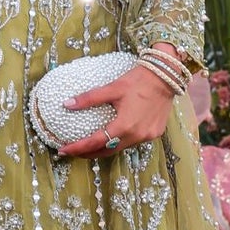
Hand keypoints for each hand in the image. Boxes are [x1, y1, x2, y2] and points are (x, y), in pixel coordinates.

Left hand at [57, 61, 176, 159]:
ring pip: (121, 148)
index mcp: (124, 126)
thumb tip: (67, 104)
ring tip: (89, 147)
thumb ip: (89, 98)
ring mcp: (147, 136)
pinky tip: (113, 137)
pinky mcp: (154, 133)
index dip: (78, 148)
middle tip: (73, 151)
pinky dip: (120, 142)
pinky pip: (133, 142)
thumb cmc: (138, 81)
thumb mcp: (112, 88)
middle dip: (88, 153)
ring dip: (104, 149)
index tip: (63, 151)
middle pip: (107, 151)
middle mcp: (136, 135)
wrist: (166, 76)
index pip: (95, 143)